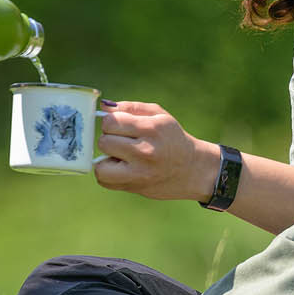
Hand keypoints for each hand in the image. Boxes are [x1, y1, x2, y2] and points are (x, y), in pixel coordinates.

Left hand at [93, 99, 222, 201]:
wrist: (193, 169)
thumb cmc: (173, 138)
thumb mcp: (159, 116)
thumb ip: (131, 108)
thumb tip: (103, 107)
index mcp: (152, 129)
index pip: (111, 122)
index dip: (111, 122)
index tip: (120, 126)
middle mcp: (146, 151)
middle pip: (104, 142)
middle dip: (109, 139)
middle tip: (122, 142)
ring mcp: (140, 172)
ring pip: (100, 165)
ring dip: (105, 159)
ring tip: (119, 156)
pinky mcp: (135, 187)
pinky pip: (104, 180)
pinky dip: (107, 174)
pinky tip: (121, 168)